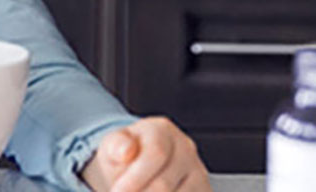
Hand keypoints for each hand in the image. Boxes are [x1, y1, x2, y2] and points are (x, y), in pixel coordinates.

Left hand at [80, 117, 209, 191]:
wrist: (136, 166)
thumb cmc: (125, 156)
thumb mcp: (112, 145)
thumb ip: (116, 146)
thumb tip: (125, 151)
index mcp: (161, 129)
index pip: (156, 153)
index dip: (135, 177)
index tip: (118, 191)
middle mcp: (185, 148)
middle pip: (165, 183)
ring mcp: (198, 172)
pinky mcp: (204, 191)